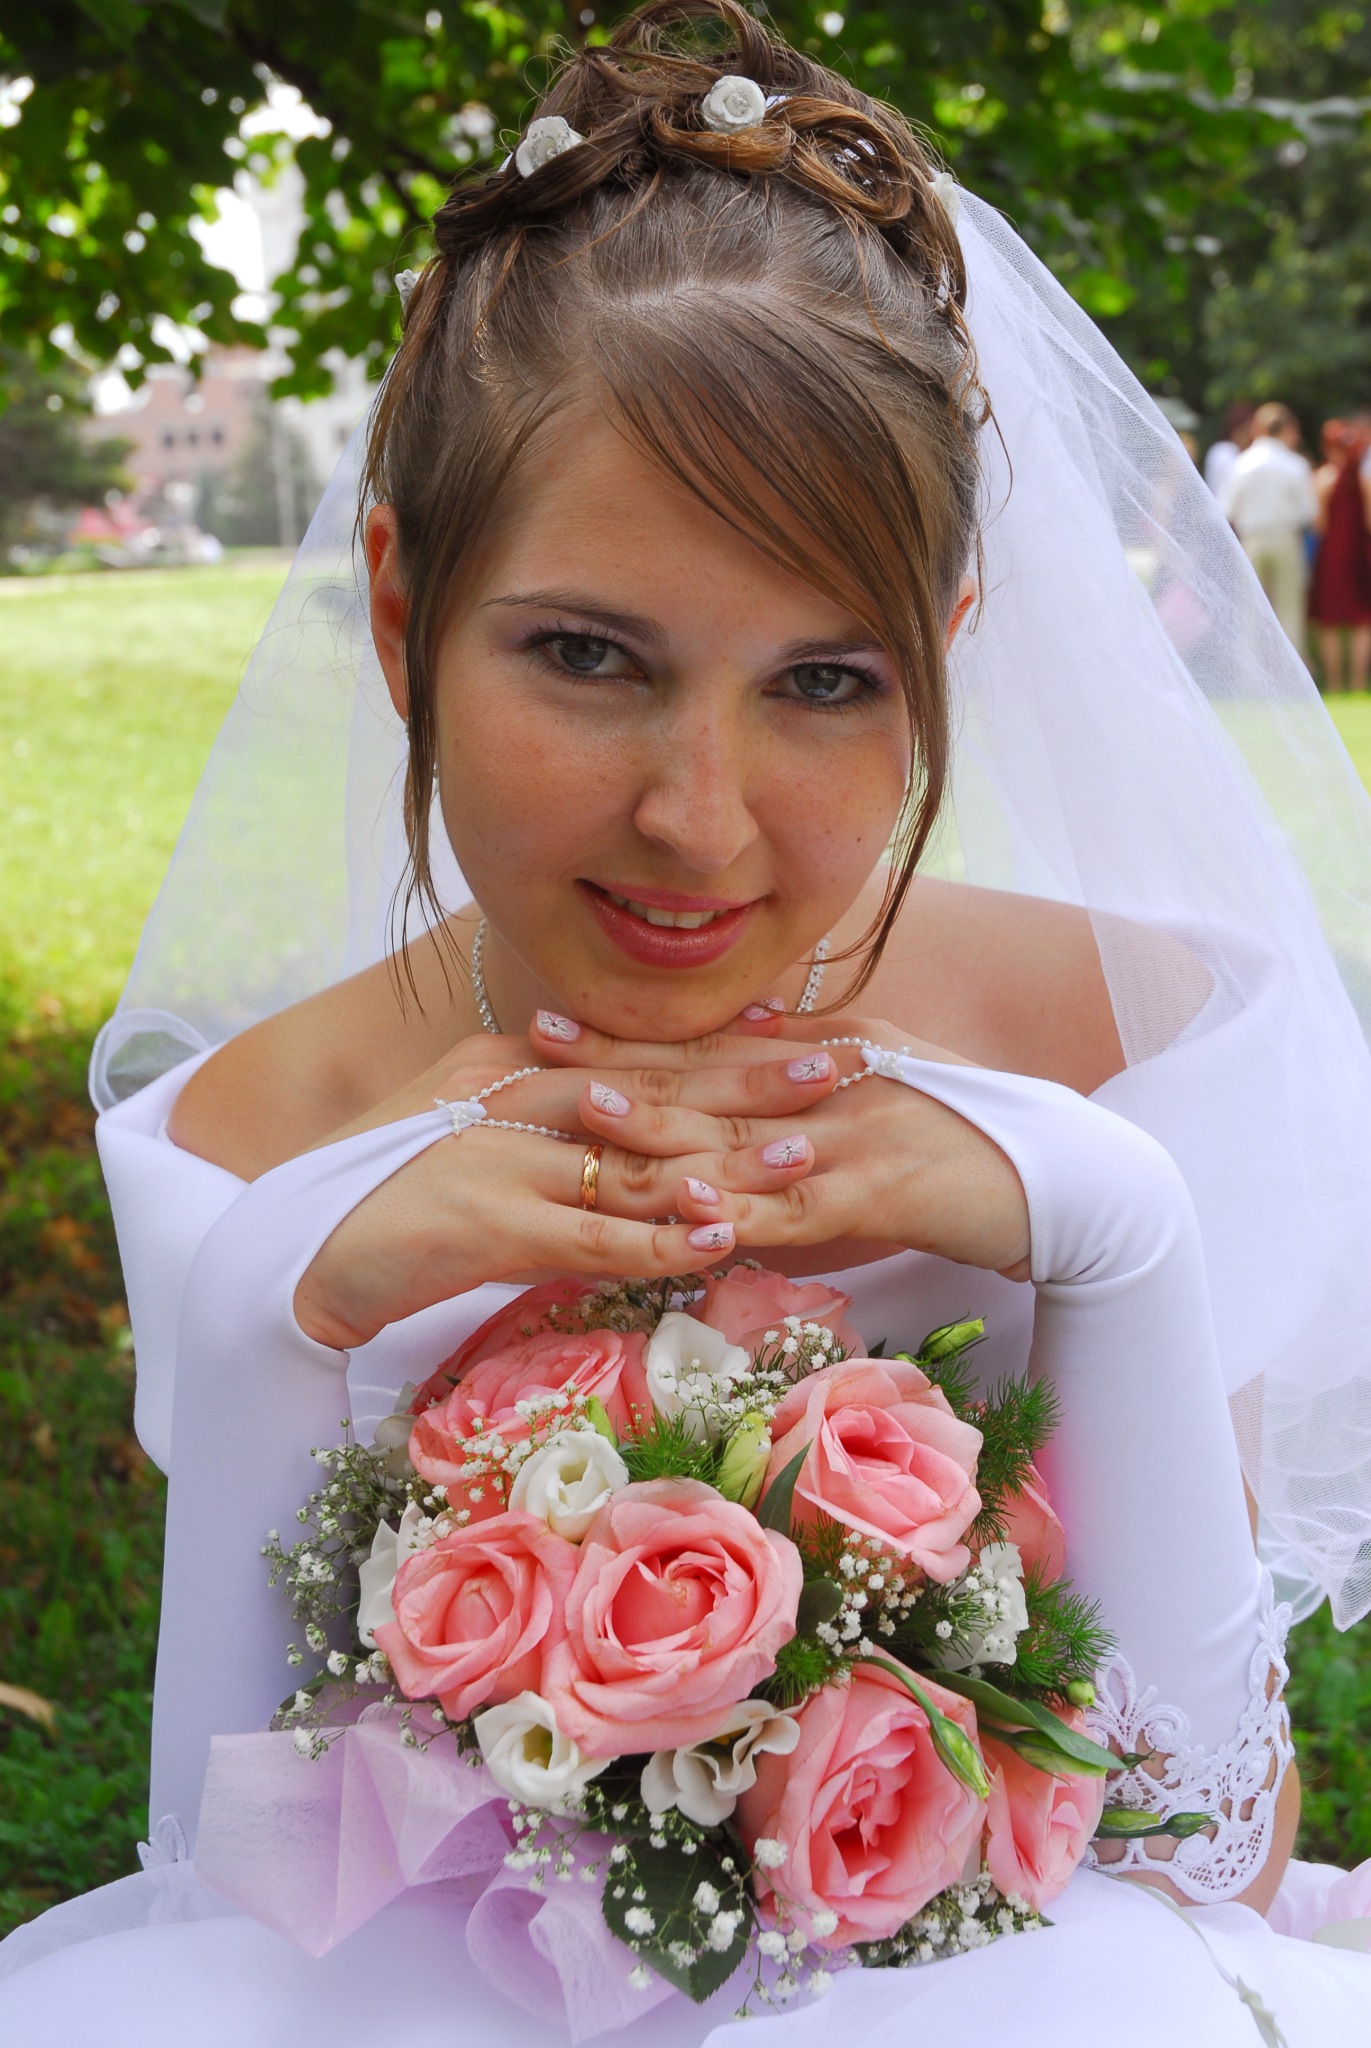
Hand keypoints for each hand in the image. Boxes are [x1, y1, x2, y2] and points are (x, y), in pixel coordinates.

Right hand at [293, 1031, 839, 1347]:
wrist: (299, 1252)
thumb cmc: (388, 1202)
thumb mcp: (474, 1146)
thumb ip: (546, 1135)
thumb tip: (630, 1147)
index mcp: (512, 1067)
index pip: (636, 1053)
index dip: (721, 1046)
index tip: (801, 1032)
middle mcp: (511, 1095)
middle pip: (654, 1085)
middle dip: (752, 1079)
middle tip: (840, 1069)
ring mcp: (500, 1155)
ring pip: (635, 1155)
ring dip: (726, 1157)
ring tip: (809, 1153)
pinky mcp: (486, 1220)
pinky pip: (592, 1232)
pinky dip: (660, 1237)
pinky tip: (719, 1237)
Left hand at [530, 1009, 1031, 1278]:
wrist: (1060, 1178)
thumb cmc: (968, 1132)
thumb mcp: (885, 1077)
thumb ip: (814, 1054)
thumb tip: (751, 1023)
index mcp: (821, 1056)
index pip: (706, 1046)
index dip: (626, 1037)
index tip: (551, 1025)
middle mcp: (826, 1085)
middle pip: (705, 1080)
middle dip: (619, 1066)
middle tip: (534, 1053)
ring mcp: (850, 1136)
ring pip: (739, 1136)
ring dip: (663, 1129)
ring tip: (591, 1115)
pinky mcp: (880, 1191)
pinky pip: (798, 1206)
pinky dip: (743, 1209)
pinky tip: (692, 1209)